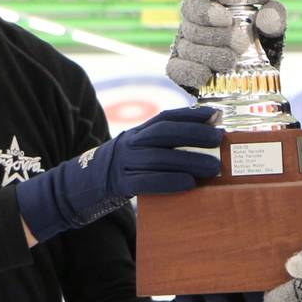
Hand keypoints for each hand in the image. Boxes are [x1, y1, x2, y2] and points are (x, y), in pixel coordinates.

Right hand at [15, 106, 219, 242]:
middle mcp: (131, 143)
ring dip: (189, 161)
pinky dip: (170, 182)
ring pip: (159, 158)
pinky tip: (189, 185)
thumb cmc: (126, 170)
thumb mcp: (142, 150)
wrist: (82, 187)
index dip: (191, 114)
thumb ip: (169, 143)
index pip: (167, 117)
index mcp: (139, 132)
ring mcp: (124, 163)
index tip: (216, 115)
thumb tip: (209, 130)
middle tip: (219, 140)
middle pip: (165, 133)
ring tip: (214, 168)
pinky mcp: (120, 184)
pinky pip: (147, 182)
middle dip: (194, 134)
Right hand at [166, 0, 287, 93]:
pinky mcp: (182, 70)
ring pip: (187, 49)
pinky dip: (191, 72)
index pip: (195, 3)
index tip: (226, 19)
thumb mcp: (269, 27)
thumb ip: (272, 17)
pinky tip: (206, 75)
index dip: (207, 11)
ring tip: (231, 61)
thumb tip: (268, 16)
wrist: (257, 72)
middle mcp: (193, 26)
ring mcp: (186, 48)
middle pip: (192, 28)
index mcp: (210, 7)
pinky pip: (176, 69)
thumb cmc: (258, 41)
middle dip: (216, 37)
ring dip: (210, 56)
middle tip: (240, 44)